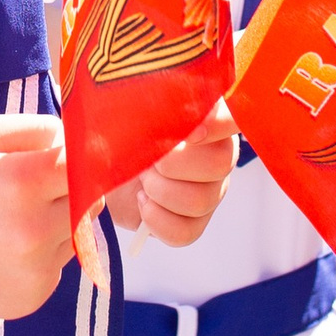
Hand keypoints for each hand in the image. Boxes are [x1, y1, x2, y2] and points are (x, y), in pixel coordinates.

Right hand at [0, 114, 72, 317]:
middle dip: (70, 191)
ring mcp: (34, 270)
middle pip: (90, 202)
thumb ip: (37, 128)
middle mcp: (34, 230)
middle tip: (30, 189)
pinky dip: (38, 257)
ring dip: (54, 225)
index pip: (87, 164)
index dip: (81, 157)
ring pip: (73, 236)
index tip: (67, 157)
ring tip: (4, 221)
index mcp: (22, 182)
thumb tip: (76, 140)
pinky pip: (55, 268)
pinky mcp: (30, 299)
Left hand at [104, 105, 236, 250]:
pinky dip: (156, 220)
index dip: (217, 124)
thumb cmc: (118, 133)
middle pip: (220, 164)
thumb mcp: (127, 111)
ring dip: (160, 191)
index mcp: (207, 120)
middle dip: (174, 163)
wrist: (102, 170)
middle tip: (148, 160)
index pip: (233, 118)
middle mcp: (218, 155)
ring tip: (143, 181)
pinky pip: (186, 232)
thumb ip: (147, 103)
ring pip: (201, 201)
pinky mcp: (195, 223)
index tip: (187, 132)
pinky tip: (143, 202)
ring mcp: (211, 191)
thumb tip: (158, 104)